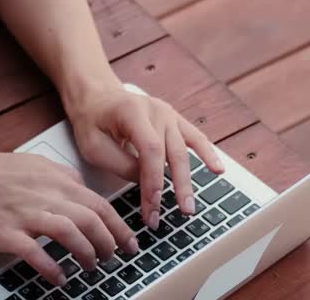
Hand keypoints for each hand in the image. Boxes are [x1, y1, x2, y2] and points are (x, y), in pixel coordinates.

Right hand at [0, 148, 139, 285]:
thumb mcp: (33, 163)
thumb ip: (60, 175)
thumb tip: (83, 187)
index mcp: (53, 178)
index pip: (98, 202)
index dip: (118, 225)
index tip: (129, 240)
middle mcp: (44, 194)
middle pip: (90, 218)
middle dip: (110, 242)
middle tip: (115, 257)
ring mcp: (25, 214)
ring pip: (70, 233)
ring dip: (87, 253)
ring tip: (91, 266)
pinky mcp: (6, 233)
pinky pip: (36, 253)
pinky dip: (52, 268)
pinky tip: (60, 278)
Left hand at [64, 83, 224, 231]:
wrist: (96, 94)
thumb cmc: (91, 119)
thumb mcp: (93, 144)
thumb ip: (120, 164)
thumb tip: (146, 183)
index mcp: (132, 112)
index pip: (150, 151)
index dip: (154, 181)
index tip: (152, 207)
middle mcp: (155, 111)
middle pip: (171, 153)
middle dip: (174, 188)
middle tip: (174, 215)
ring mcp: (168, 114)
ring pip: (183, 151)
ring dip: (187, 181)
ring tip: (189, 207)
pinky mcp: (174, 120)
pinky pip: (194, 138)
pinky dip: (207, 154)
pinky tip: (218, 170)